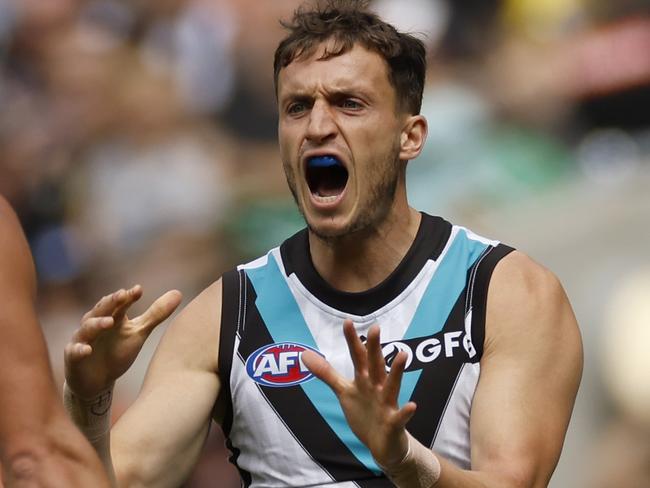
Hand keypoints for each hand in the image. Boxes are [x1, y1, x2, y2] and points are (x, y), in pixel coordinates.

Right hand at [65, 285, 181, 398]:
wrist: (98, 381)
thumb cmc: (118, 351)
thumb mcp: (139, 333)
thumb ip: (156, 314)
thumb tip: (178, 293)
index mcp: (113, 317)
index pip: (120, 303)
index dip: (128, 296)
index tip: (138, 290)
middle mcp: (96, 324)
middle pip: (102, 309)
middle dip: (110, 302)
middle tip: (121, 295)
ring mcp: (83, 339)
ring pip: (87, 328)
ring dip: (97, 323)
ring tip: (109, 322)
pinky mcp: (74, 357)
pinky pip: (75, 351)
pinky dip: (80, 349)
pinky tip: (87, 349)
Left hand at [302, 319, 415, 468]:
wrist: (383, 444)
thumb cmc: (365, 413)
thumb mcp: (344, 391)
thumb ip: (327, 373)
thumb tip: (304, 355)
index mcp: (365, 379)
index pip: (358, 356)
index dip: (352, 340)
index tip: (347, 321)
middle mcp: (377, 387)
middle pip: (375, 365)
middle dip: (375, 348)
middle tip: (375, 328)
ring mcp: (387, 404)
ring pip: (392, 385)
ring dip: (397, 371)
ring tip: (402, 355)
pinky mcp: (394, 422)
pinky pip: (401, 417)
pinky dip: (406, 411)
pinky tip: (412, 405)